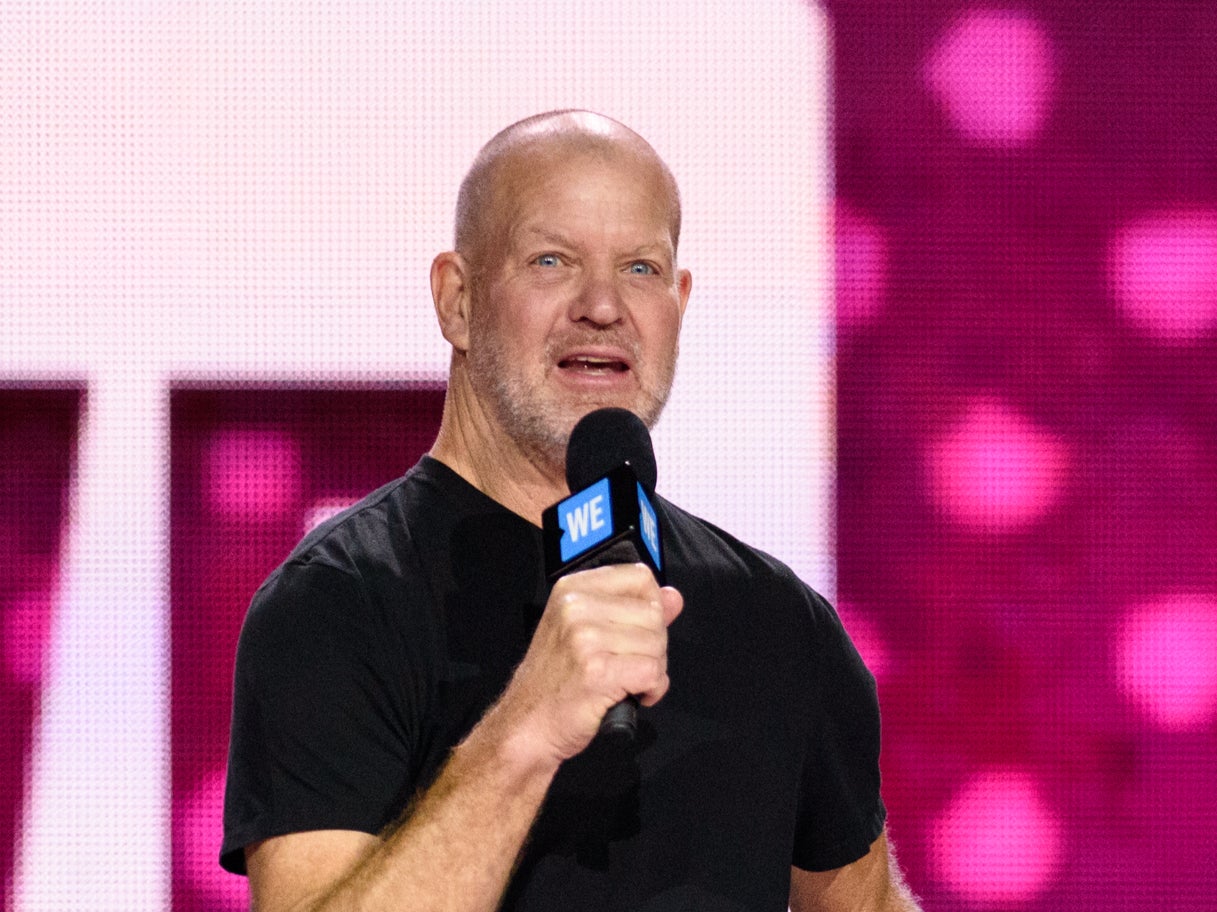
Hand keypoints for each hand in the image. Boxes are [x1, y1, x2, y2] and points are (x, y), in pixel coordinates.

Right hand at [494, 563, 682, 766]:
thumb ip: (633, 610)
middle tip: (629, 665)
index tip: (639, 630)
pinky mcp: (597, 671)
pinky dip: (651, 690)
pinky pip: (652, 673)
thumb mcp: (585, 632)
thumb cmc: (554, 681)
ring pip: (657, 645)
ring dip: (653, 671)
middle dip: (654, 646)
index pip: (639, 577)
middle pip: (653, 614)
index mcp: (573, 590)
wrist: (526, 724)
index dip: (651, 606)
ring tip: (626, 681)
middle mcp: (576, 607)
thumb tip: (673, 596)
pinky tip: (631, 696)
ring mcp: (585, 638)